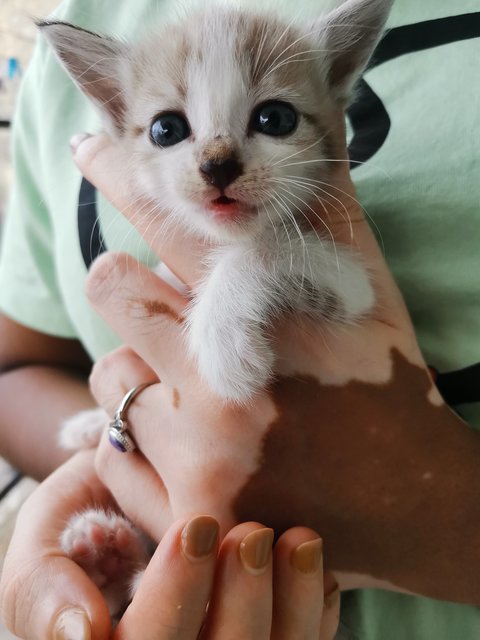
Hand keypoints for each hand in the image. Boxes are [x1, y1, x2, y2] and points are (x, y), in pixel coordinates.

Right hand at [0, 452, 338, 639]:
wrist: (133, 480)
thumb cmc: (89, 504)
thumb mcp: (47, 528)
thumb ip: (41, 582)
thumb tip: (81, 634)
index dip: (173, 598)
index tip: (193, 525)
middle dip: (241, 605)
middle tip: (250, 531)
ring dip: (293, 609)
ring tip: (298, 539)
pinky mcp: (265, 630)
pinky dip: (316, 608)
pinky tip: (311, 562)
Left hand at [72, 129, 478, 603]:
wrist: (410, 497)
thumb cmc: (389, 387)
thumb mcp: (369, 290)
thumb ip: (333, 215)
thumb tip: (314, 131)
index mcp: (269, 312)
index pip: (166, 219)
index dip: (119, 172)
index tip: (90, 147)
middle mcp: (224, 378)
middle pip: (113, 288)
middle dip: (127, 284)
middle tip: (158, 303)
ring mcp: (200, 452)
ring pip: (111, 375)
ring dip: (142, 373)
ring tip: (191, 391)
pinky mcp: (187, 513)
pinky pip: (111, 454)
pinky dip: (137, 441)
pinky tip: (182, 444)